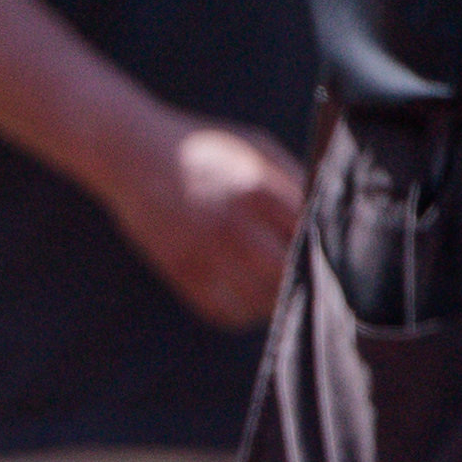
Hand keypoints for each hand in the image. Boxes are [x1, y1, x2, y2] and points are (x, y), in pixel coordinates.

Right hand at [112, 116, 306, 331]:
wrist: (132, 154)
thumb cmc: (204, 148)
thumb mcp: (255, 148)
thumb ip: (294, 180)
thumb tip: (329, 217)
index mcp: (254, 189)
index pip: (308, 235)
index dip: (323, 245)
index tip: (327, 246)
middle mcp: (230, 226)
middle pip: (286, 276)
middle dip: (301, 276)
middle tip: (306, 271)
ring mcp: (202, 254)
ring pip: (259, 303)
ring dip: (274, 298)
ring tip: (275, 281)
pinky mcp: (181, 274)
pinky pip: (226, 313)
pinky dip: (243, 311)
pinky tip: (246, 290)